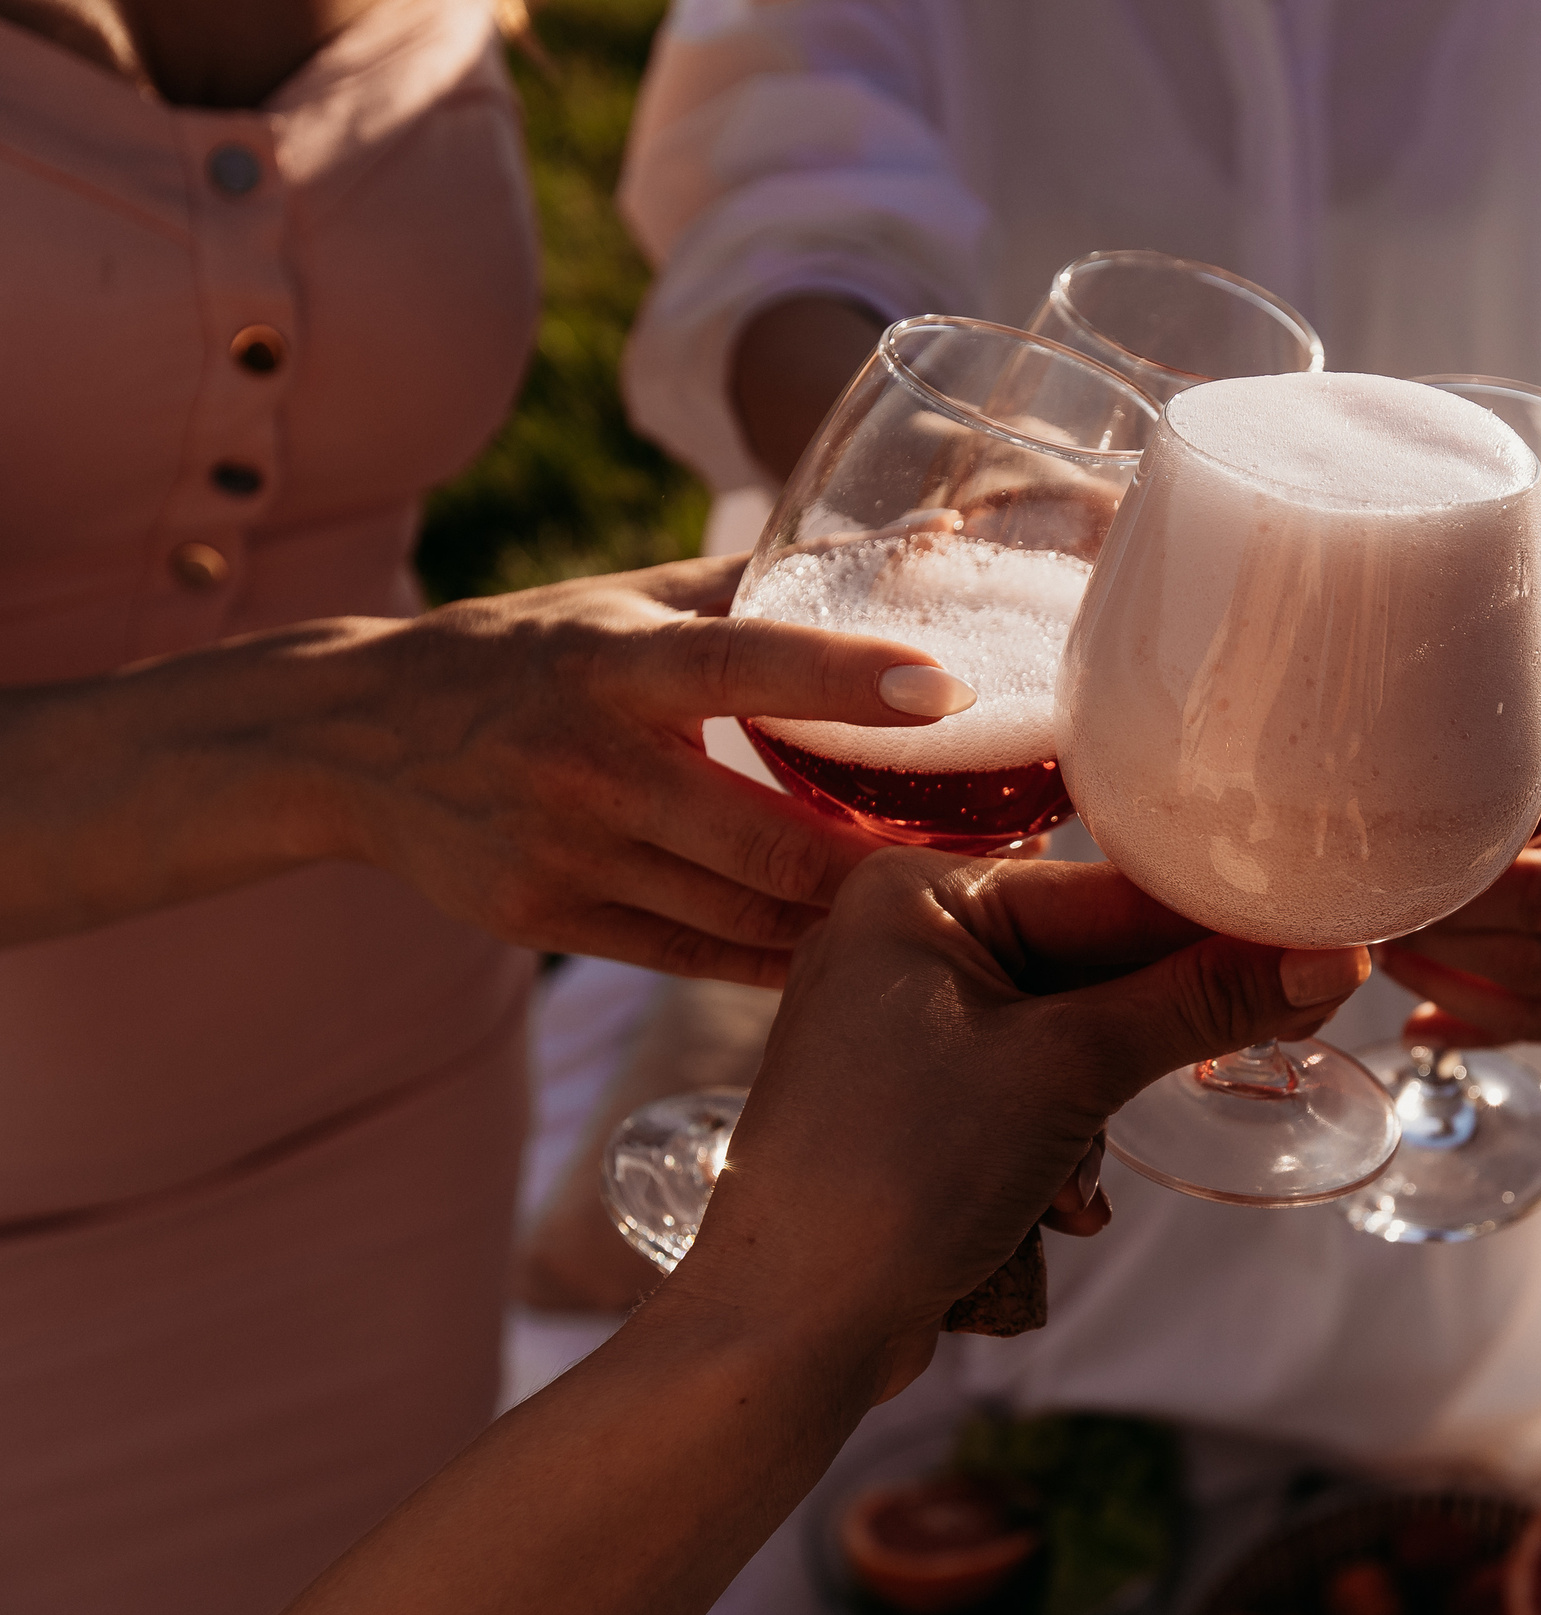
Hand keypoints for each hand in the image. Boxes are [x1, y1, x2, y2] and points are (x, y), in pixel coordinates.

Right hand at [322, 556, 969, 984]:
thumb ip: (765, 583)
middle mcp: (587, 764)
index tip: (951, 688)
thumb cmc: (524, 654)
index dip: (848, 677)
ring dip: (858, 917)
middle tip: (1002, 844)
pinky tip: (857, 947)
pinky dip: (788, 957)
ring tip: (954, 897)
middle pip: (771, 837)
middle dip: (895, 858)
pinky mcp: (549, 922)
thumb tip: (930, 540)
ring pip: (749, 912)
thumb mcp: (622, 602)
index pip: (741, 664)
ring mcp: (563, 855)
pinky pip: (704, 956)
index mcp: (611, 661)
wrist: (347, 743)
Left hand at [670, 852, 1370, 1387]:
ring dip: (1100, 1110)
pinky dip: (1060, 1144)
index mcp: (916, 889)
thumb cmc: (897, 1174)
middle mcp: (904, 937)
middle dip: (1152, 1035)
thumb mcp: (1068, 1072)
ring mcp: (905, 1022)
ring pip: (1072, 1036)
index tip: (1325, 943)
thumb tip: (1330, 958)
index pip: (1108, 892)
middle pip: (1093, 962)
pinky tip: (1055, 1207)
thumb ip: (1199, 1005)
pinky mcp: (915, 1100)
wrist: (788, 1329)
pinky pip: (1031, 1089)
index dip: (1219, 929)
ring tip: (1075, 1182)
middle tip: (1281, 1037)